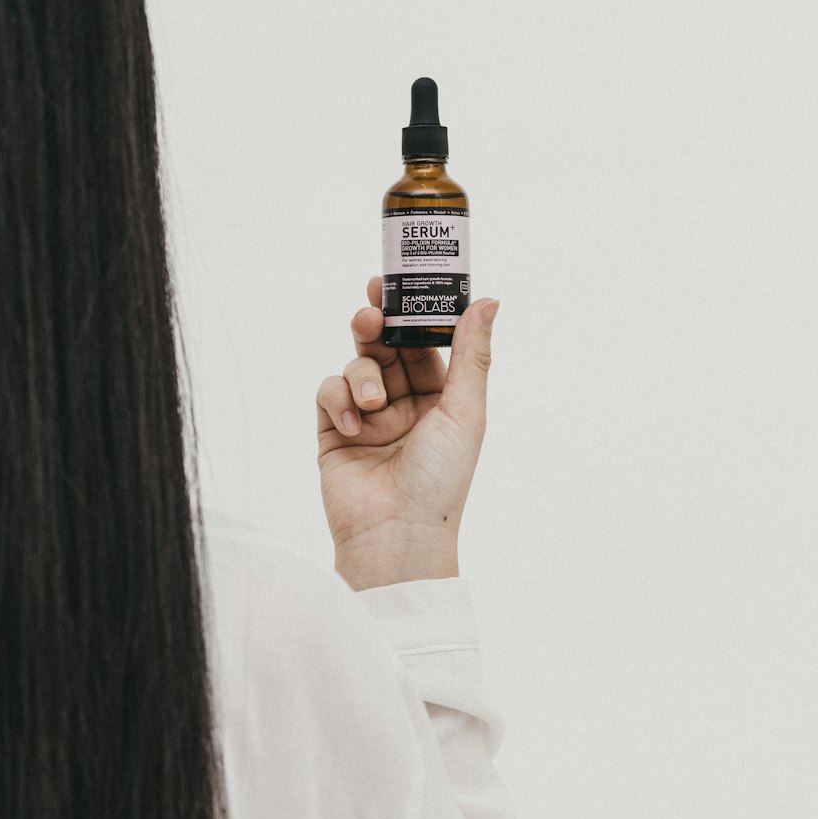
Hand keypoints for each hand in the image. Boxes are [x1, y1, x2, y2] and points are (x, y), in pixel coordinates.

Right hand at [315, 277, 498, 588]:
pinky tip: (354, 425)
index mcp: (441, 397)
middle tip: (371, 310)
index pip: (424, 341)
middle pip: (386, 345)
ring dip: (362, 373)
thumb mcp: (464, 412)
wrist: (396, 535)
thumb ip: (471, 354)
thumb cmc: (440, 481)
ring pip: (357, 365)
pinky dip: (339, 401)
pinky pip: (329, 393)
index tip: (398, 283)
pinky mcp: (334, 432)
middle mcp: (404, 403)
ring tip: (372, 401)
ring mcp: (367, 417)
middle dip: (378, 325)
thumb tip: (488, 300)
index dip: (411, 312)